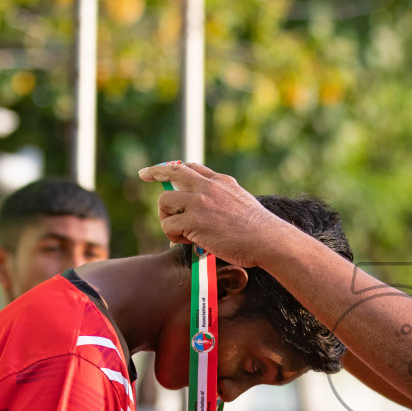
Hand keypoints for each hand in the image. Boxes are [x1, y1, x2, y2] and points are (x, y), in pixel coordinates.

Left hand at [138, 161, 299, 266]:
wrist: (268, 240)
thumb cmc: (260, 231)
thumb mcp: (243, 203)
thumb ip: (225, 200)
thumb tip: (213, 211)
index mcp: (221, 182)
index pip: (191, 168)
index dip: (173, 167)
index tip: (160, 169)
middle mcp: (208, 187)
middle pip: (172, 172)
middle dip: (155, 172)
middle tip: (143, 175)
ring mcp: (199, 203)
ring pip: (164, 201)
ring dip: (166, 218)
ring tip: (179, 233)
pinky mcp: (194, 221)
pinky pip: (168, 226)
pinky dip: (172, 236)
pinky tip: (187, 243)